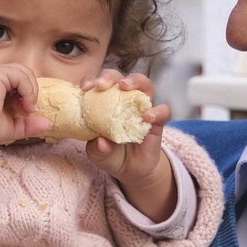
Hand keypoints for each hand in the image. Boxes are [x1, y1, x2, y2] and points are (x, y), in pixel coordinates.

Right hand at [0, 63, 52, 148]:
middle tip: (29, 110)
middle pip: (24, 72)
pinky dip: (28, 90)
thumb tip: (49, 123)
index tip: (27, 112)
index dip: (28, 94)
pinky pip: (21, 75)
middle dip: (32, 91)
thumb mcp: (11, 127)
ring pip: (25, 72)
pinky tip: (25, 105)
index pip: (19, 80)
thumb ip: (28, 124)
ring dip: (32, 91)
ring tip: (27, 109)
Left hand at [82, 70, 176, 216]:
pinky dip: (156, 111)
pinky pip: (162, 111)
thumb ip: (98, 149)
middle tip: (101, 85)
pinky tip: (147, 117)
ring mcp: (142, 108)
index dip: (91, 80)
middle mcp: (124, 100)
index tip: (84, 87)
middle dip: (110, 76)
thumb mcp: (98, 154)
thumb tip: (101, 142)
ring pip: (144, 84)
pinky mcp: (158, 121)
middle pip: (120, 78)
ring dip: (135, 81)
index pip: (97, 84)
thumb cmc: (110, 155)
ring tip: (125, 87)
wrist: (131, 170)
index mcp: (105, 102)